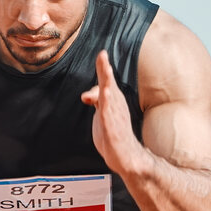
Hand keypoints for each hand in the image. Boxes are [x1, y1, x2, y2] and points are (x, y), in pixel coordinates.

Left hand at [80, 49, 146, 174]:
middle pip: (109, 84)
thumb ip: (96, 100)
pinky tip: (105, 95)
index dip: (103, 68)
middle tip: (102, 55)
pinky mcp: (112, 128)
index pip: (106, 81)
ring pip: (110, 96)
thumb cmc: (114, 132)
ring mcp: (114, 115)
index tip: (101, 54)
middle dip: (105, 70)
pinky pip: (108, 114)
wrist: (125, 155)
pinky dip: (107, 104)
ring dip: (107, 82)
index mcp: (113, 100)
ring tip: (106, 69)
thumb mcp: (102, 113)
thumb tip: (86, 95)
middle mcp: (116, 105)